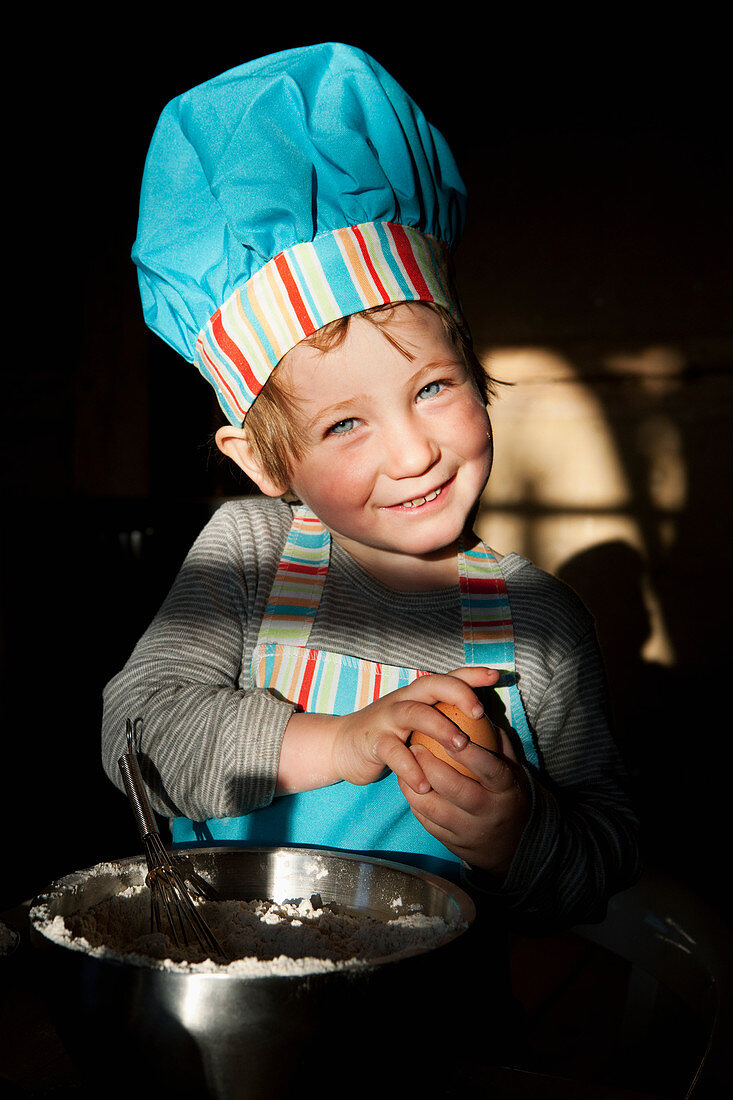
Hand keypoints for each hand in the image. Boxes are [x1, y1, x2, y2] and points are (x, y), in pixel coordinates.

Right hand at [331, 667, 499, 790]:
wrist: (341, 746)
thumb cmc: (389, 735)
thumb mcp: (416, 723)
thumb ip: (441, 719)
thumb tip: (486, 727)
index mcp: (418, 695)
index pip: (447, 677)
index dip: (471, 675)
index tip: (495, 676)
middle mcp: (403, 700)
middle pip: (431, 685)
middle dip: (457, 694)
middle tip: (480, 713)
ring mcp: (386, 718)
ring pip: (414, 713)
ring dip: (440, 727)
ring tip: (461, 746)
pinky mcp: (372, 741)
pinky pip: (393, 752)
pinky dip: (410, 768)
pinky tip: (425, 785)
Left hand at [399, 725, 529, 875]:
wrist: (513, 845)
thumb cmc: (508, 795)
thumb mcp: (513, 770)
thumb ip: (498, 743)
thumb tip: (477, 711)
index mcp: (506, 790)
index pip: (489, 769)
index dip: (469, 753)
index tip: (451, 734)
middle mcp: (489, 812)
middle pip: (456, 789)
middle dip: (431, 766)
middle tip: (414, 746)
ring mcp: (469, 831)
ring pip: (434, 809)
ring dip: (414, 784)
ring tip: (405, 764)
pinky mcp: (452, 844)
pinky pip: (426, 822)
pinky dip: (413, 802)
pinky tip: (407, 784)